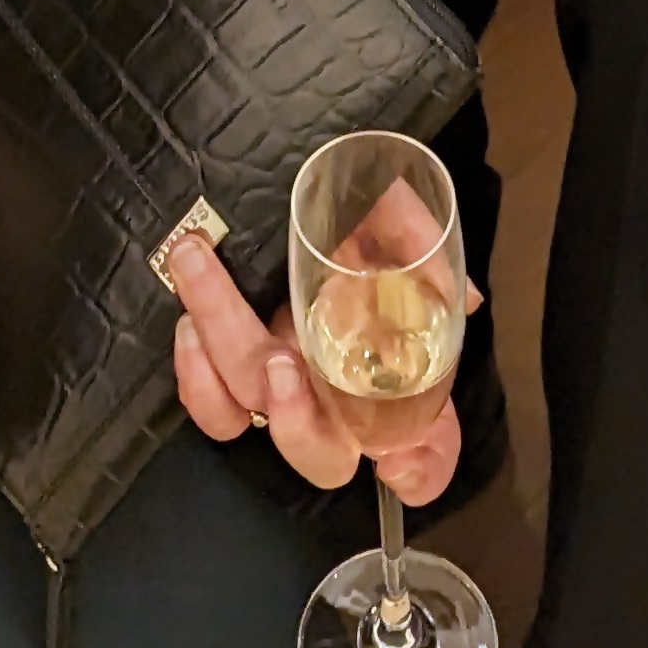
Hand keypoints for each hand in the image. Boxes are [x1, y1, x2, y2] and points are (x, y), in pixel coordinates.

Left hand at [164, 229, 466, 510]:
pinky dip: (193, 377)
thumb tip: (460, 297)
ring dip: (223, 381)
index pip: (426, 450)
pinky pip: (210, 404)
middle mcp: (336, 389)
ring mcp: (280, 380)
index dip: (421, 471)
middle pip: (321, 456)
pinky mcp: (227, 365)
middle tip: (283, 365)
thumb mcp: (389, 208)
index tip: (397, 462)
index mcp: (390, 366)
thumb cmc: (350, 203)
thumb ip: (421, 244)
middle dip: (297, 425)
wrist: (304, 175)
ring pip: (250, 420)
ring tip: (202, 318)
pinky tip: (187, 324)